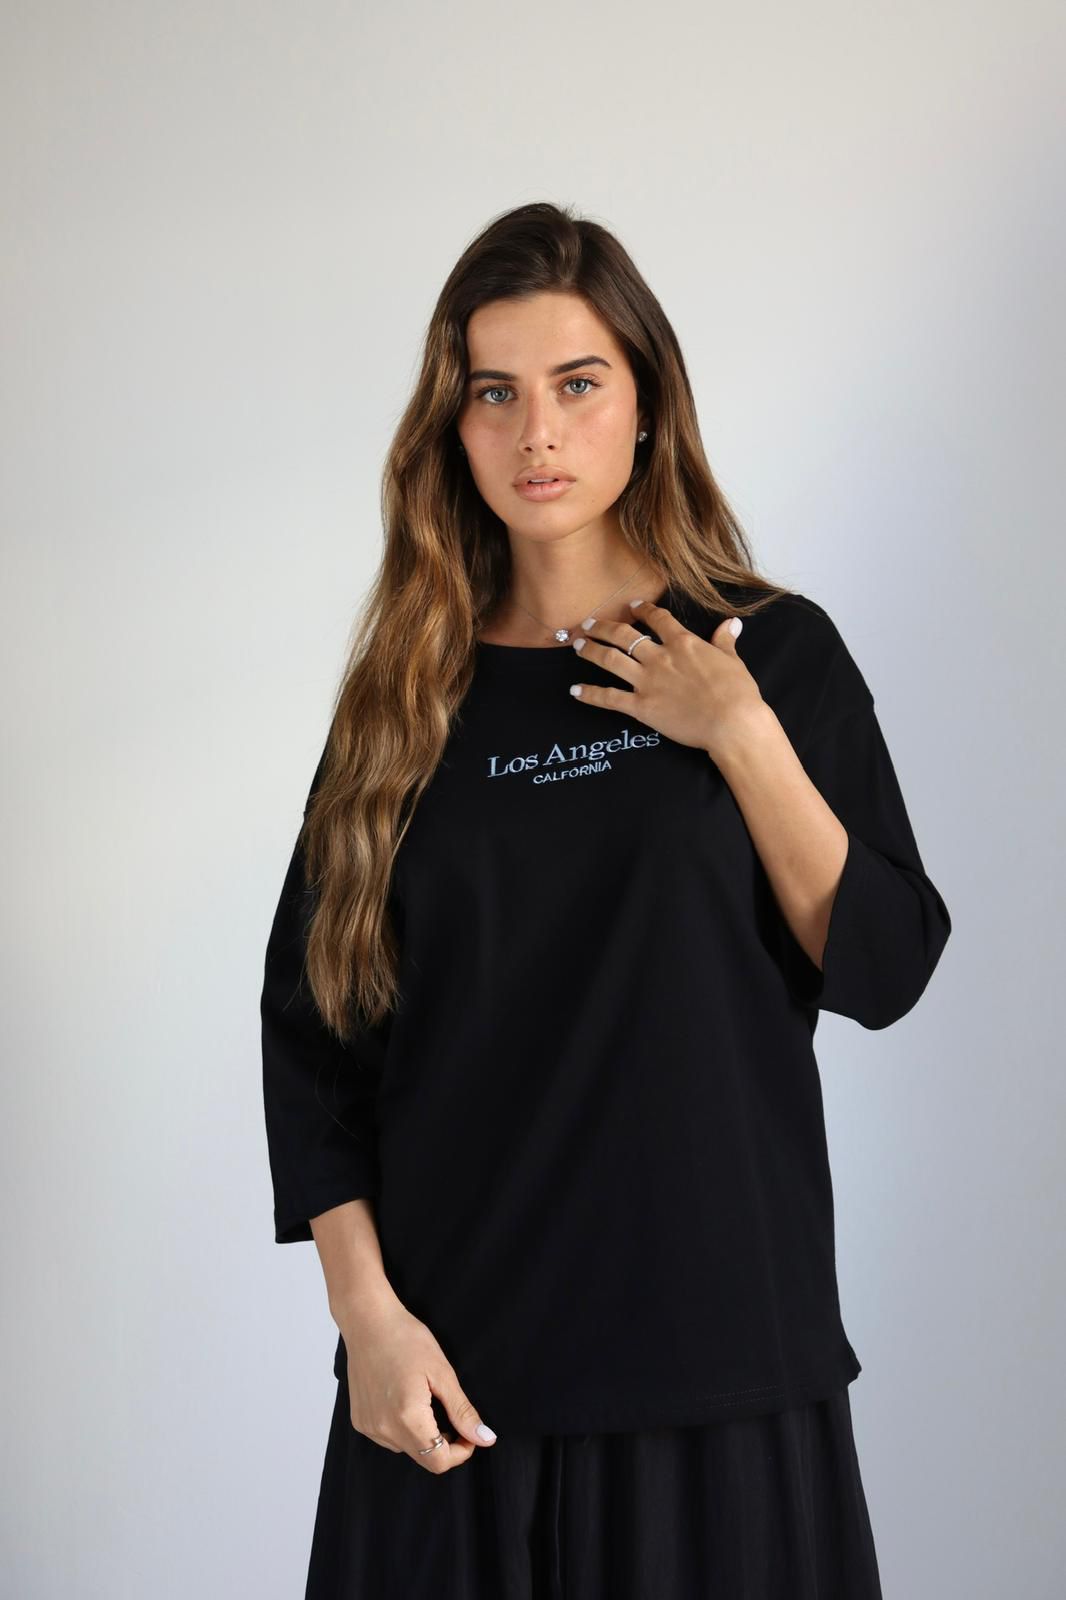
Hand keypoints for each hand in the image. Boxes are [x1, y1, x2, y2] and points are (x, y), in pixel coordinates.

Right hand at [339, 1298, 496, 1472]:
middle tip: (451, 1413)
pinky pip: (389, 1438)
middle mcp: (384, 1429)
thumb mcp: (442, 1373)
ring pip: (406, 1449)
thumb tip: (484, 1439)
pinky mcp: (360, 1421)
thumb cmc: (406, 1339)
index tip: (469, 1432)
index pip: (439, 1461)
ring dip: (423, 1436)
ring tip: (425, 1401)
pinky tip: (404, 1400)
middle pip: (424, 1458)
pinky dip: (403, 1428)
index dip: (461, 1452)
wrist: (368, 1321)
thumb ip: (462, 1411)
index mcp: (408, 1418)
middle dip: (444, 1444)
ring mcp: (369, 1427)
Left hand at [568, 597, 767, 766]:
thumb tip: (732, 623)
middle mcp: (660, 657)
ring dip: (590, 651)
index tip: (631, 606)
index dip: (641, 610)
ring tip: (577, 645)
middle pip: (623, 635)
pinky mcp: (641, 707)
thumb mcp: (733, 661)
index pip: (657, 619)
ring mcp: (647, 682)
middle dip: (603, 627)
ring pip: (610, 659)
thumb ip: (725, 640)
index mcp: (683, 643)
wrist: (733, 723)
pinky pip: (609, 698)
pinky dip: (590, 694)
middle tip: (588, 624)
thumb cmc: (738, 693)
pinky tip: (574, 691)